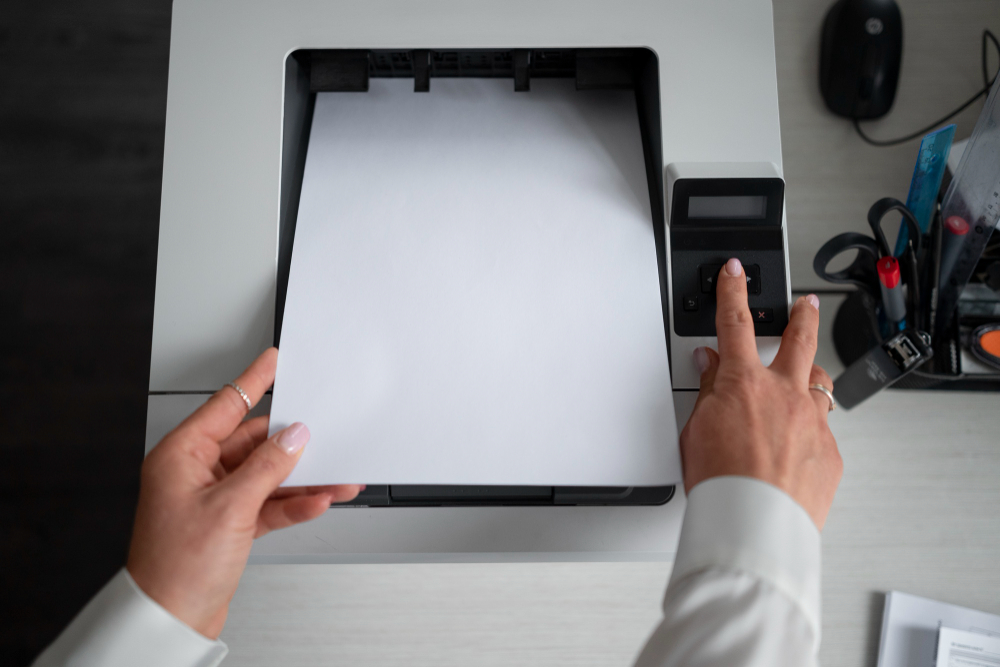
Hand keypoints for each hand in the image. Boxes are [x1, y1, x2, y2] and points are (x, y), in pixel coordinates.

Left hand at [126, 348, 362, 638]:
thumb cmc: (174, 569)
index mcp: (180, 456)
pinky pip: (267, 502)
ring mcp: (213, 498)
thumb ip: (267, 468)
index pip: (226, 405)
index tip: (274, 360)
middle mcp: (195, 472)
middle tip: (323, 433)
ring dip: (299, 478)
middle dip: (291, 442)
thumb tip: (294, 437)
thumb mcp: (230, 508)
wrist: (170, 621)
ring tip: (334, 475)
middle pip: (253, 442)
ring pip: (265, 474)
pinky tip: (316, 502)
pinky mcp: (229, 523)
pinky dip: (292, 503)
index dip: (254, 381)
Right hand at [680, 258, 841, 528]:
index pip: (736, 323)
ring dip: (812, 377)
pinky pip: (823, 431)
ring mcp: (813, 423)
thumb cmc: (721, 483)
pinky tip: (797, 446)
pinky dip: (809, 432)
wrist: (754, 525)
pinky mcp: (830, 454)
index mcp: (745, 384)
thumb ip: (709, 392)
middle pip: (800, 339)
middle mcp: (786, 395)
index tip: (735, 272)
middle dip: (803, 315)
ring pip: (821, 385)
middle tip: (806, 303)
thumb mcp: (696, 429)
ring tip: (806, 381)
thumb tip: (711, 367)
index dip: (734, 291)